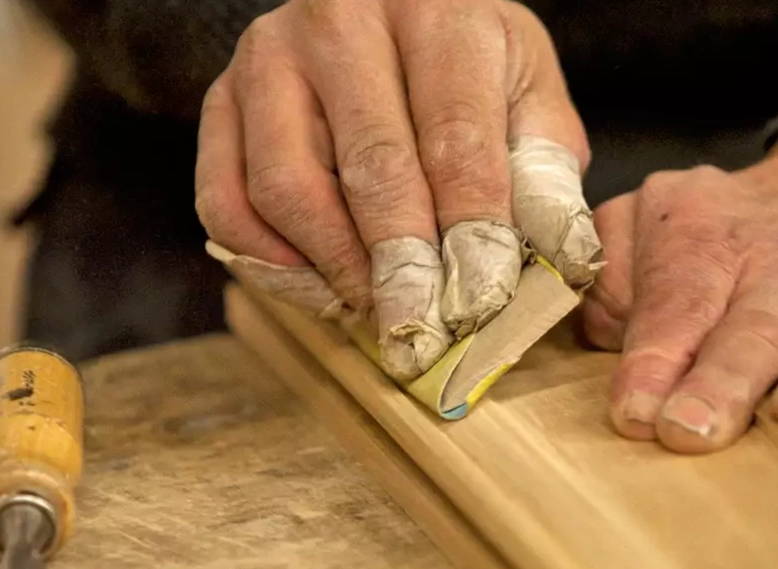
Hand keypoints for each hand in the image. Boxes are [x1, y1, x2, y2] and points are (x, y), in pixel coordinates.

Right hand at [197, 0, 601, 380]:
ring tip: (378, 308)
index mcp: (438, 10)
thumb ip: (543, 170)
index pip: (456, 139)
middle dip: (403, 266)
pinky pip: (224, 197)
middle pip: (371, 168)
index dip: (472, 232)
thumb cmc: (468, 65)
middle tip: (425, 328)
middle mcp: (342, 20)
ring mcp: (269, 56)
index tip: (481, 301)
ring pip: (287, 187)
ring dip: (334, 268)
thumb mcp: (528, 91)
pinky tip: (316, 285)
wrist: (388, 10)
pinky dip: (266, 259)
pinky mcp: (222, 96)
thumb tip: (554, 261)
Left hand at [583, 135, 777, 482]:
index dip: (655, 356)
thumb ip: (616, 264)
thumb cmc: (747, 239)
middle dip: (722, 383)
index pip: (680, 300)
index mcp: (715, 243)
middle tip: (689, 431)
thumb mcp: (670, 216)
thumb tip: (597, 329)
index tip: (633, 411)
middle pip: (753, 334)